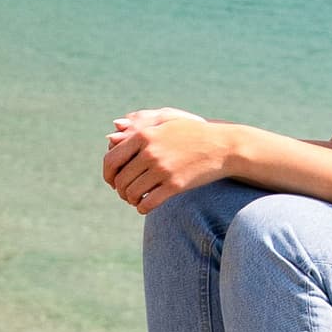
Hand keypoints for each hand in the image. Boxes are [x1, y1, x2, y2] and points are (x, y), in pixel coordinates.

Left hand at [103, 111, 228, 212]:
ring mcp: (162, 169)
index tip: (112, 182)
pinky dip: (142, 208)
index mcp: (144, 135)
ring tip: (136, 200)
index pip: (111, 160)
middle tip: (126, 194)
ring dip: (131, 200)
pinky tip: (145, 207)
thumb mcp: (166, 123)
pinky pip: (148, 203)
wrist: (223, 146)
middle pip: (121, 180)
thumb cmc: (192, 133)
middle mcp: (150, 152)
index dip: (108, 175)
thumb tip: (111, 134)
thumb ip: (138, 127)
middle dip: (120, 190)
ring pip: (132, 193)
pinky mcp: (175, 185)